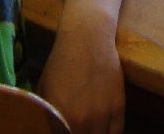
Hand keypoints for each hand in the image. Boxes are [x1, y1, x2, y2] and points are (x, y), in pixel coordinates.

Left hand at [37, 7, 124, 133]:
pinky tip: (103, 129)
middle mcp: (83, 121)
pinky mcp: (118, 106)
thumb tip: (46, 127)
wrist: (87, 38)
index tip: (64, 132)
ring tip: (89, 130)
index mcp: (61, 118)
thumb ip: (46, 114)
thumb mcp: (44, 89)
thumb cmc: (60, 62)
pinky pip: (117, 132)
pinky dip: (109, 133)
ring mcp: (103, 115)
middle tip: (76, 130)